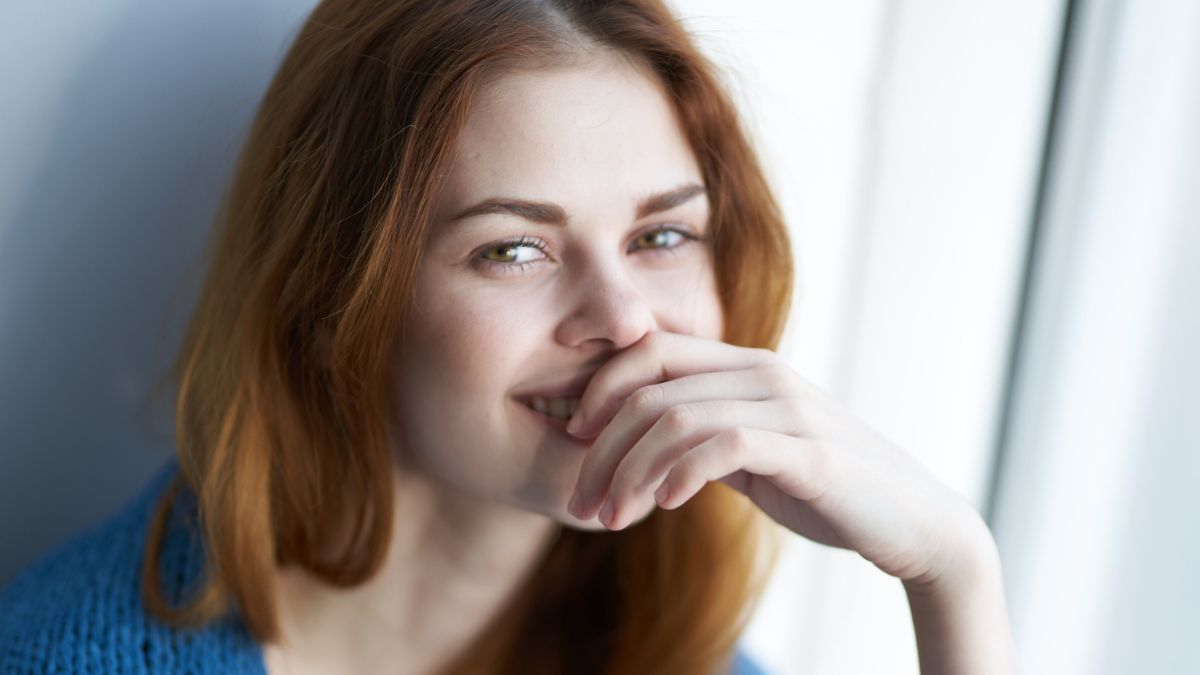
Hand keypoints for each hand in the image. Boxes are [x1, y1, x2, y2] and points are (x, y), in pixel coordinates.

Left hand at [565, 330, 989, 587]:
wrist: (912, 519)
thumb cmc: (825, 488)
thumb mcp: (753, 454)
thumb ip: (704, 436)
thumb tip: (639, 442)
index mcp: (746, 367)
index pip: (651, 350)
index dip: (600, 387)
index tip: (573, 438)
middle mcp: (763, 375)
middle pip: (651, 390)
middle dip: (602, 448)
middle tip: (585, 502)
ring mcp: (787, 408)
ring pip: (676, 420)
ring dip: (630, 473)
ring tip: (611, 517)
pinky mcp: (807, 450)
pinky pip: (723, 446)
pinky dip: (680, 474)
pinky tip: (662, 506)